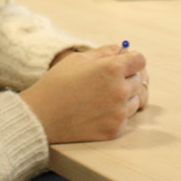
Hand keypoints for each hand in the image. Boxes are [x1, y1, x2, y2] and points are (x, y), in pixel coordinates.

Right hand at [19, 44, 149, 142]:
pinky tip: (96, 112)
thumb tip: (122, 49)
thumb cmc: (57, 84)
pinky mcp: (114, 130)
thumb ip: (104, 52)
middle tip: (104, 83)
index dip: (132, 60)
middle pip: (138, 80)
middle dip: (125, 78)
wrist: (41, 117)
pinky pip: (125, 118)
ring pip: (134, 100)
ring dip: (123, 98)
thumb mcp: (78, 60)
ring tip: (99, 98)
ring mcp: (119, 112)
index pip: (140, 60)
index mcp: (112, 69)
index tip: (124, 64)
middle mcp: (120, 90)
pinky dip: (115, 115)